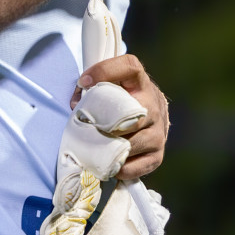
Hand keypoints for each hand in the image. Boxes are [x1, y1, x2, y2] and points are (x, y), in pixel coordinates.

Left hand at [72, 54, 168, 181]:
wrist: (152, 116)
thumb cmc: (121, 100)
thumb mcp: (111, 87)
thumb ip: (91, 89)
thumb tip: (76, 105)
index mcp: (140, 83)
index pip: (129, 67)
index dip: (104, 71)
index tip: (84, 82)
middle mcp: (153, 105)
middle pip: (128, 115)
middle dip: (103, 124)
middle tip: (87, 127)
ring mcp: (158, 131)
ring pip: (130, 143)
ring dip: (108, 148)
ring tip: (93, 148)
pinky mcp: (157, 155)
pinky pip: (134, 167)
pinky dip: (116, 168)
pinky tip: (108, 162)